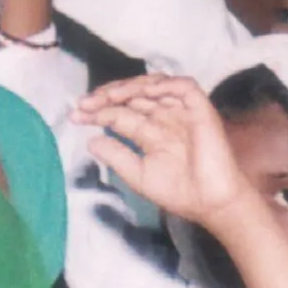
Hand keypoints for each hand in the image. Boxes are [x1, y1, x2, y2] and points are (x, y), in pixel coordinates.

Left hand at [79, 74, 251, 229]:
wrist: (211, 202)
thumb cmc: (179, 192)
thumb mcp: (138, 175)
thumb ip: (116, 156)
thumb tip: (91, 140)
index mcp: (149, 132)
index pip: (119, 114)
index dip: (97, 112)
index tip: (75, 115)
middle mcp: (163, 118)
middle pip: (132, 97)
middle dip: (107, 96)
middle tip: (85, 103)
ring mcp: (180, 111)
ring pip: (153, 86)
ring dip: (130, 87)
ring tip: (108, 96)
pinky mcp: (200, 108)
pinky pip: (182, 87)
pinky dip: (163, 85)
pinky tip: (143, 93)